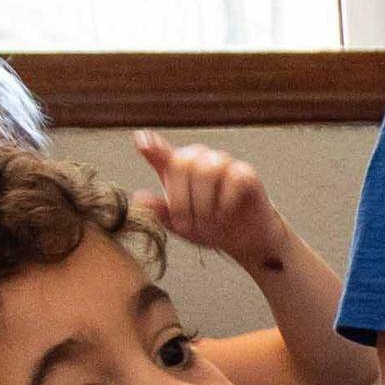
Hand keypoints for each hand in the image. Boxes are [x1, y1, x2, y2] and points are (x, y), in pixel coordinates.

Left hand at [130, 134, 299, 276]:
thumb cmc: (208, 227)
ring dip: (203, 201)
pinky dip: (226, 202)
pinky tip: (225, 214)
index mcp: (179, 170)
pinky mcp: (247, 174)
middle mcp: (200, 161)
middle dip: (181, 198)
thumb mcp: (178, 224)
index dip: (153, 146)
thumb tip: (138, 198)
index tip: (141, 141)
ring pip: (208, 169)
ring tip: (207, 221)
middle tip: (184, 224)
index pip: (162, 152)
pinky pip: (234, 178)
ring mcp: (225, 165)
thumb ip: (159, 210)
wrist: (242, 243)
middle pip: (183, 161)